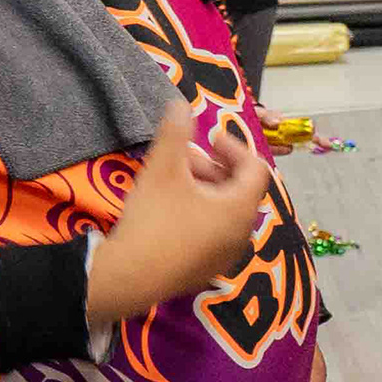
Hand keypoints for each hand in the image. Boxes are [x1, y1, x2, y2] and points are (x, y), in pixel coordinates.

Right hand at [88, 105, 273, 326]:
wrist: (126, 278)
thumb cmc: (152, 219)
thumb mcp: (162, 169)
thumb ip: (175, 132)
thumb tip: (181, 103)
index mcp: (240, 209)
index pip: (256, 170)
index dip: (235, 147)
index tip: (209, 138)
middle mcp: (242, 235)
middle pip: (240, 191)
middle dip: (215, 168)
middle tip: (185, 158)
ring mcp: (225, 257)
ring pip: (225, 212)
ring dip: (206, 190)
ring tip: (173, 180)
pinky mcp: (206, 271)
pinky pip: (213, 233)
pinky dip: (201, 213)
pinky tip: (170, 209)